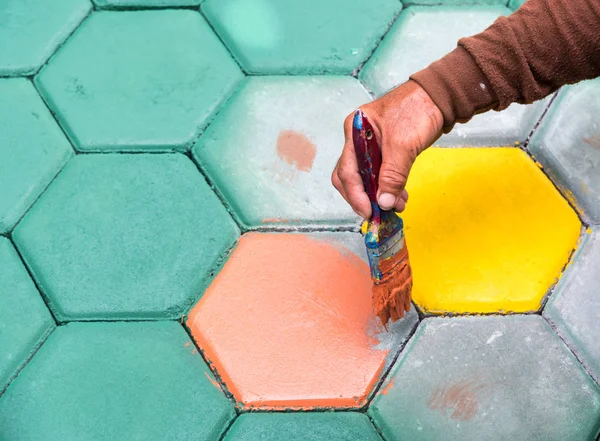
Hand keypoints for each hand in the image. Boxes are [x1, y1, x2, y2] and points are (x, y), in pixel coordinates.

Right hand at [332, 80, 443, 217]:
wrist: (441, 96)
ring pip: (366, 179)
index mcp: (355, 131)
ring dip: (378, 195)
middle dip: (363, 197)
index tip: (368, 212)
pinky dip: (387, 188)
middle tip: (378, 213)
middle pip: (350, 177)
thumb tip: (383, 202)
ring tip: (397, 206)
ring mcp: (370, 146)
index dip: (356, 195)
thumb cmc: (418, 109)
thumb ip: (392, 175)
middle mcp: (358, 139)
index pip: (347, 171)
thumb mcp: (403, 145)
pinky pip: (380, 175)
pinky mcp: (385, 152)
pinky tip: (400, 197)